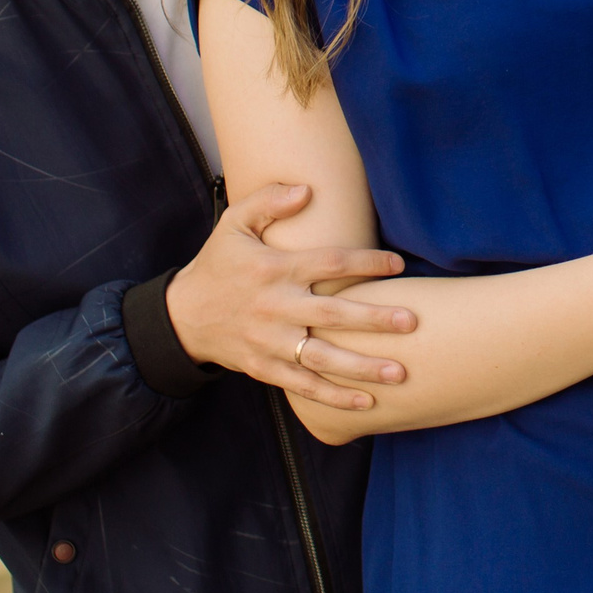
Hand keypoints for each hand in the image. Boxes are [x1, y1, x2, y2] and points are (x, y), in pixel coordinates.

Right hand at [165, 183, 419, 410]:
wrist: (180, 316)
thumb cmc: (218, 266)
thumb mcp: (233, 224)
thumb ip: (268, 201)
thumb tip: (306, 189)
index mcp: (274, 269)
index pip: (329, 263)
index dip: (366, 263)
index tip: (398, 265)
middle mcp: (275, 306)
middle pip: (332, 313)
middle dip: (374, 319)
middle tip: (412, 321)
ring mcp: (270, 341)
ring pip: (322, 357)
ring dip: (362, 367)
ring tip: (400, 372)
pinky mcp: (264, 367)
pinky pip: (303, 385)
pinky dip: (334, 396)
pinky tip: (366, 403)